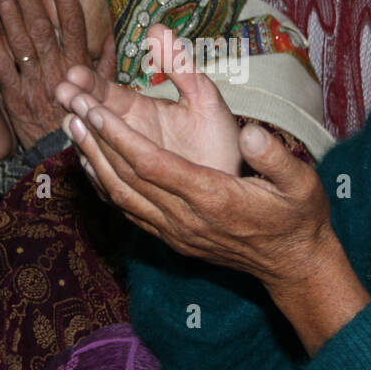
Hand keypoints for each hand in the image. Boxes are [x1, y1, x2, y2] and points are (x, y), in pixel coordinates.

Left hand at [0, 0, 115, 150]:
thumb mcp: (106, 96)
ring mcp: (33, 84)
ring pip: (19, 42)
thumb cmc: (85, 125)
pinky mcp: (13, 98)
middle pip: (42, 28)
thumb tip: (112, 36)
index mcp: (80, 69)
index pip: (74, 26)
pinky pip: (1, 67)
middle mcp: (57, 73)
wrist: (59, 160)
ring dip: (8, 14)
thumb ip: (108, 65)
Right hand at [55, 23, 241, 177]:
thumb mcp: (203, 96)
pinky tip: (88, 161)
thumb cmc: (219, 139)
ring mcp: (125, 164)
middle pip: (92, 118)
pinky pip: (109, 184)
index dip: (88, 83)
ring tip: (72, 121)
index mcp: (138, 109)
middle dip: (75, 104)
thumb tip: (156, 27)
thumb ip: (180, 65)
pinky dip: (98, 173)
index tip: (74, 74)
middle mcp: (126, 136)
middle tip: (63, 93)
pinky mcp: (131, 192)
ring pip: (95, 150)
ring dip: (82, 135)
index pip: (105, 92)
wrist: (233, 185)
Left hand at [59, 22, 370, 354]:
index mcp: (212, 197)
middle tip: (70, 106)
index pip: (152, 164)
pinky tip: (92, 164)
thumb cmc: (298, 216)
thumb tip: (250, 133)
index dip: (119, 136)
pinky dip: (105, 186)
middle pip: (127, 177)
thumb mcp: (300, 183)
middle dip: (95, 140)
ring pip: (122, 195)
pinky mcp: (173, 237)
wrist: (293, 263)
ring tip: (71, 127)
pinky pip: (129, 210)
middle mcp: (186, 217)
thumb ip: (275, 157)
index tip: (95, 109)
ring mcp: (176, 231)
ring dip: (93, 160)